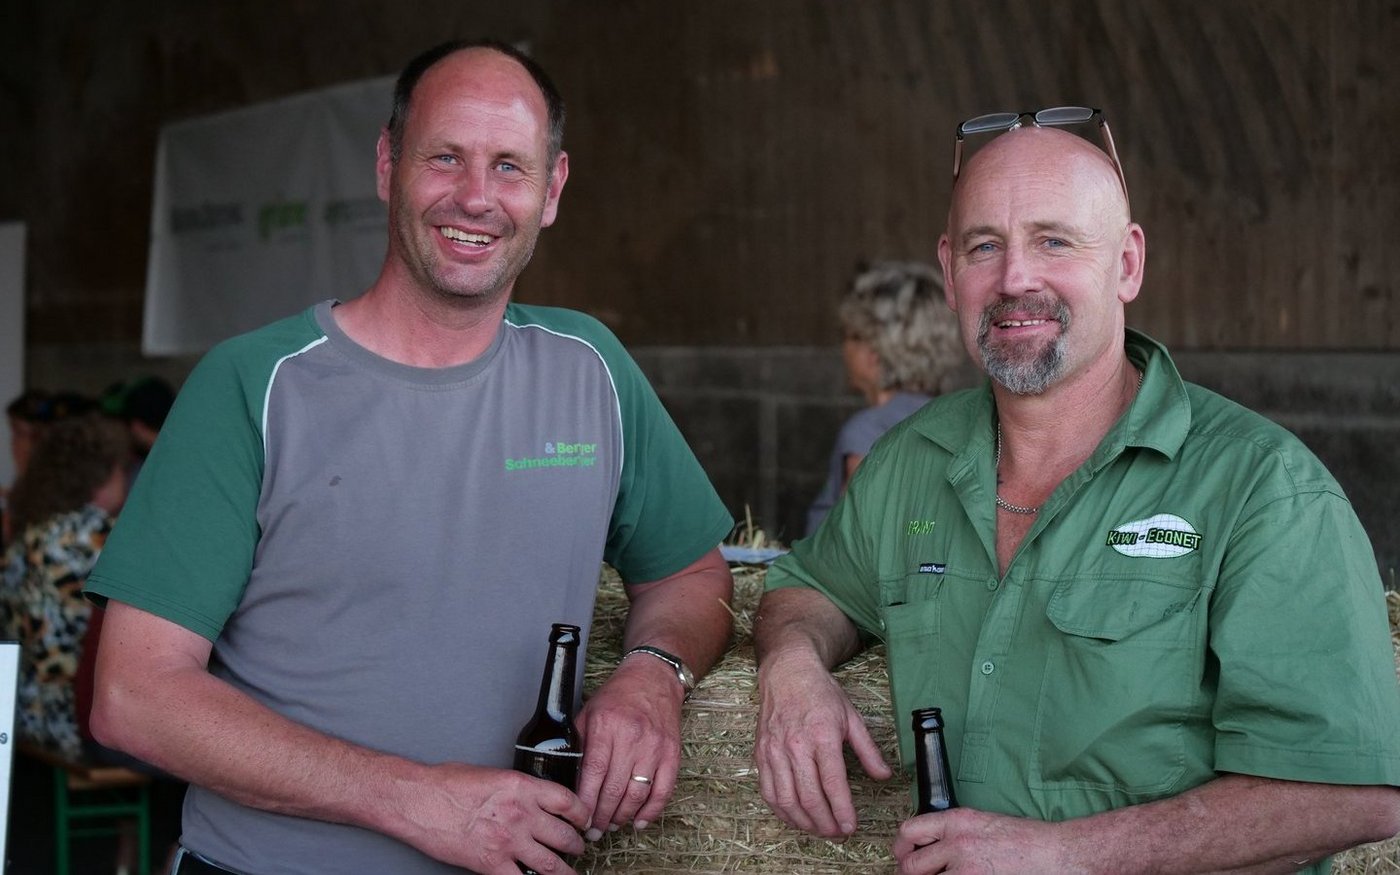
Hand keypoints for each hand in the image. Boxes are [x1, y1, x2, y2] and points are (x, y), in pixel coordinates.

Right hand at [397, 762, 588, 873]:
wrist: (419, 801)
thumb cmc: (446, 784)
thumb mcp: (492, 774)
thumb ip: (517, 789)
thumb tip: (530, 798)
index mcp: (522, 787)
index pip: (568, 802)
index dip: (582, 814)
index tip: (583, 820)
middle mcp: (521, 814)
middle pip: (564, 835)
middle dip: (576, 845)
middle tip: (578, 848)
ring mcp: (508, 841)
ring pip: (551, 864)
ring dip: (565, 870)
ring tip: (569, 872)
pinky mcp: (491, 864)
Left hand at [574, 654, 685, 838]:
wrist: (654, 679)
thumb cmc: (617, 696)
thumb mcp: (589, 712)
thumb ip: (579, 743)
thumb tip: (569, 779)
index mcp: (606, 726)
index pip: (594, 773)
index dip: (586, 802)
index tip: (579, 818)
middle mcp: (632, 737)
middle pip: (614, 789)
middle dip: (602, 816)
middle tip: (593, 831)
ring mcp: (655, 747)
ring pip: (637, 794)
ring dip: (623, 817)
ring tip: (612, 825)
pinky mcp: (672, 754)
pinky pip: (663, 791)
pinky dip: (651, 812)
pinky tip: (639, 821)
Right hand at [754, 651, 891, 838]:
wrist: (787, 672)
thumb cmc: (820, 693)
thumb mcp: (851, 717)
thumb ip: (868, 750)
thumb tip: (883, 775)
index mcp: (822, 736)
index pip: (833, 784)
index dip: (843, 811)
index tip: (851, 826)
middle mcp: (795, 746)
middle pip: (809, 797)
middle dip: (825, 823)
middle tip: (837, 833)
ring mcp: (774, 751)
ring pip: (786, 800)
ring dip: (803, 822)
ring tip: (818, 830)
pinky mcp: (761, 754)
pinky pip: (768, 791)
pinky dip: (781, 810)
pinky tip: (794, 817)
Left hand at [893, 808, 1068, 874]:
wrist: (1056, 854)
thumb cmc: (1026, 840)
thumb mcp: (983, 823)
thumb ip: (954, 832)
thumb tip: (931, 847)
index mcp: (958, 821)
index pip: (910, 830)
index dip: (901, 847)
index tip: (904, 855)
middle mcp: (957, 843)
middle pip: (911, 864)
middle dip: (911, 873)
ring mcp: (966, 870)